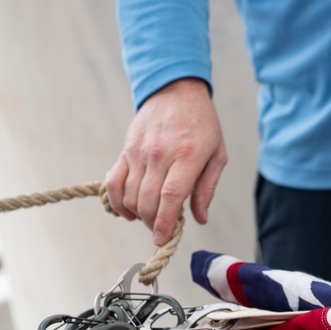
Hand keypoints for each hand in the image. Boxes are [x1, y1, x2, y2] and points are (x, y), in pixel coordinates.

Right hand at [107, 78, 227, 244]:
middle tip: (160, 229)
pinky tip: (126, 210)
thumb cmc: (201, 124)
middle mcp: (160, 154)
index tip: (162, 239)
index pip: (170, 196)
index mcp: (187, 156)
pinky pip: (113, 181)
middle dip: (152, 223)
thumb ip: (207, 188)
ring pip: (129, 195)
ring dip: (136, 214)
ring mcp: (139, 152)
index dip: (165, 222)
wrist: (176, 91)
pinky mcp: (126, 150)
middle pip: (147, 200)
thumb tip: (199, 218)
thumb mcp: (217, 154)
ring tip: (148, 216)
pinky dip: (116, 201)